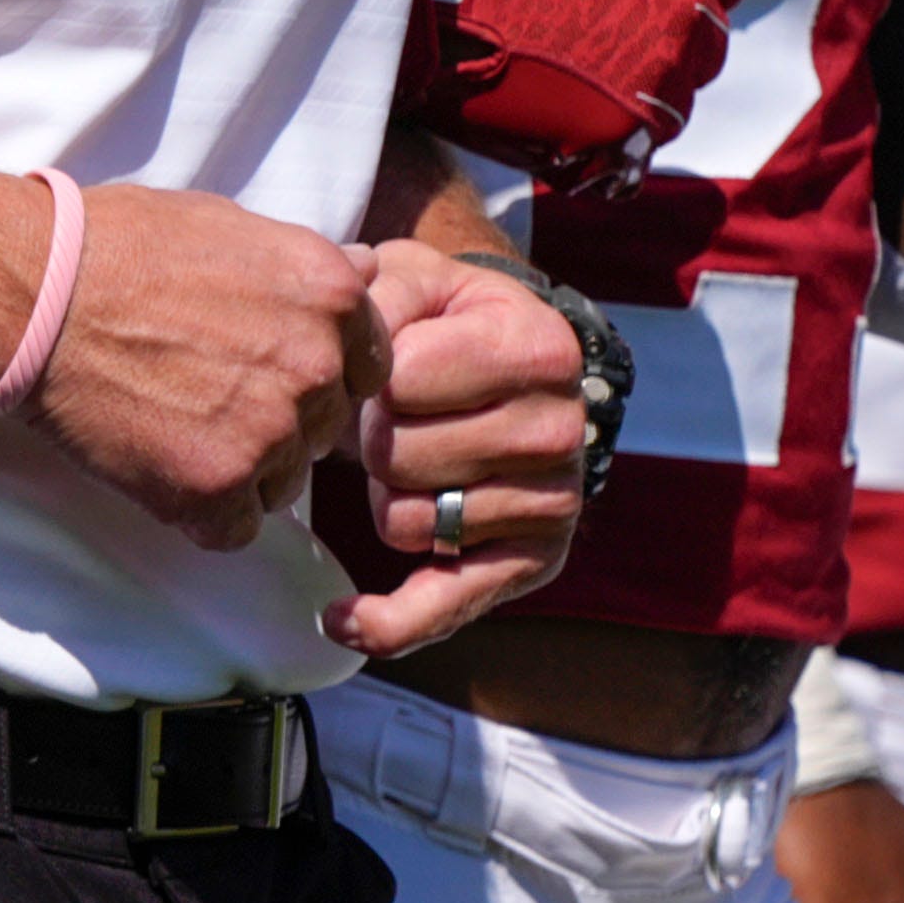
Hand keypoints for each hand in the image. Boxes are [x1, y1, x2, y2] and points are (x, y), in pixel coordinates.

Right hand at [21, 182, 384, 552]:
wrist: (39, 297)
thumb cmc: (122, 247)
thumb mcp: (232, 225)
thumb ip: (311, 262)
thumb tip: (373, 270)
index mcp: (331, 296)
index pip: (367, 367)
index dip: (318, 372)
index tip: (267, 367)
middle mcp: (315, 365)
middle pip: (324, 428)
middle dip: (277, 419)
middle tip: (204, 391)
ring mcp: (269, 432)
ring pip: (284, 481)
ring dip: (242, 467)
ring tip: (174, 421)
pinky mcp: (216, 489)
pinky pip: (235, 528)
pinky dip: (201, 510)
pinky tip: (159, 461)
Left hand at [329, 238, 589, 655]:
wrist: (512, 367)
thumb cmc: (448, 324)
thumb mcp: (417, 279)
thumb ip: (375, 286)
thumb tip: (344, 296)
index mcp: (538, 347)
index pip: (400, 381)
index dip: (370, 374)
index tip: (392, 362)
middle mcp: (560, 429)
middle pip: (395, 459)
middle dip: (374, 436)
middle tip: (404, 413)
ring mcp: (553, 501)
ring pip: (401, 522)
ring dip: (385, 492)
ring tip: (422, 453)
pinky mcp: (534, 560)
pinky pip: (447, 605)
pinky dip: (392, 623)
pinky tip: (343, 621)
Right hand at [403, 0, 741, 191]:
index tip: (646, 6)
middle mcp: (691, 12)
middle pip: (702, 50)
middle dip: (662, 50)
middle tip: (597, 49)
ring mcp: (660, 78)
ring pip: (673, 107)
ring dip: (632, 100)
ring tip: (569, 83)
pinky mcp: (621, 133)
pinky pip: (635, 156)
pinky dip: (607, 148)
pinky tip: (564, 121)